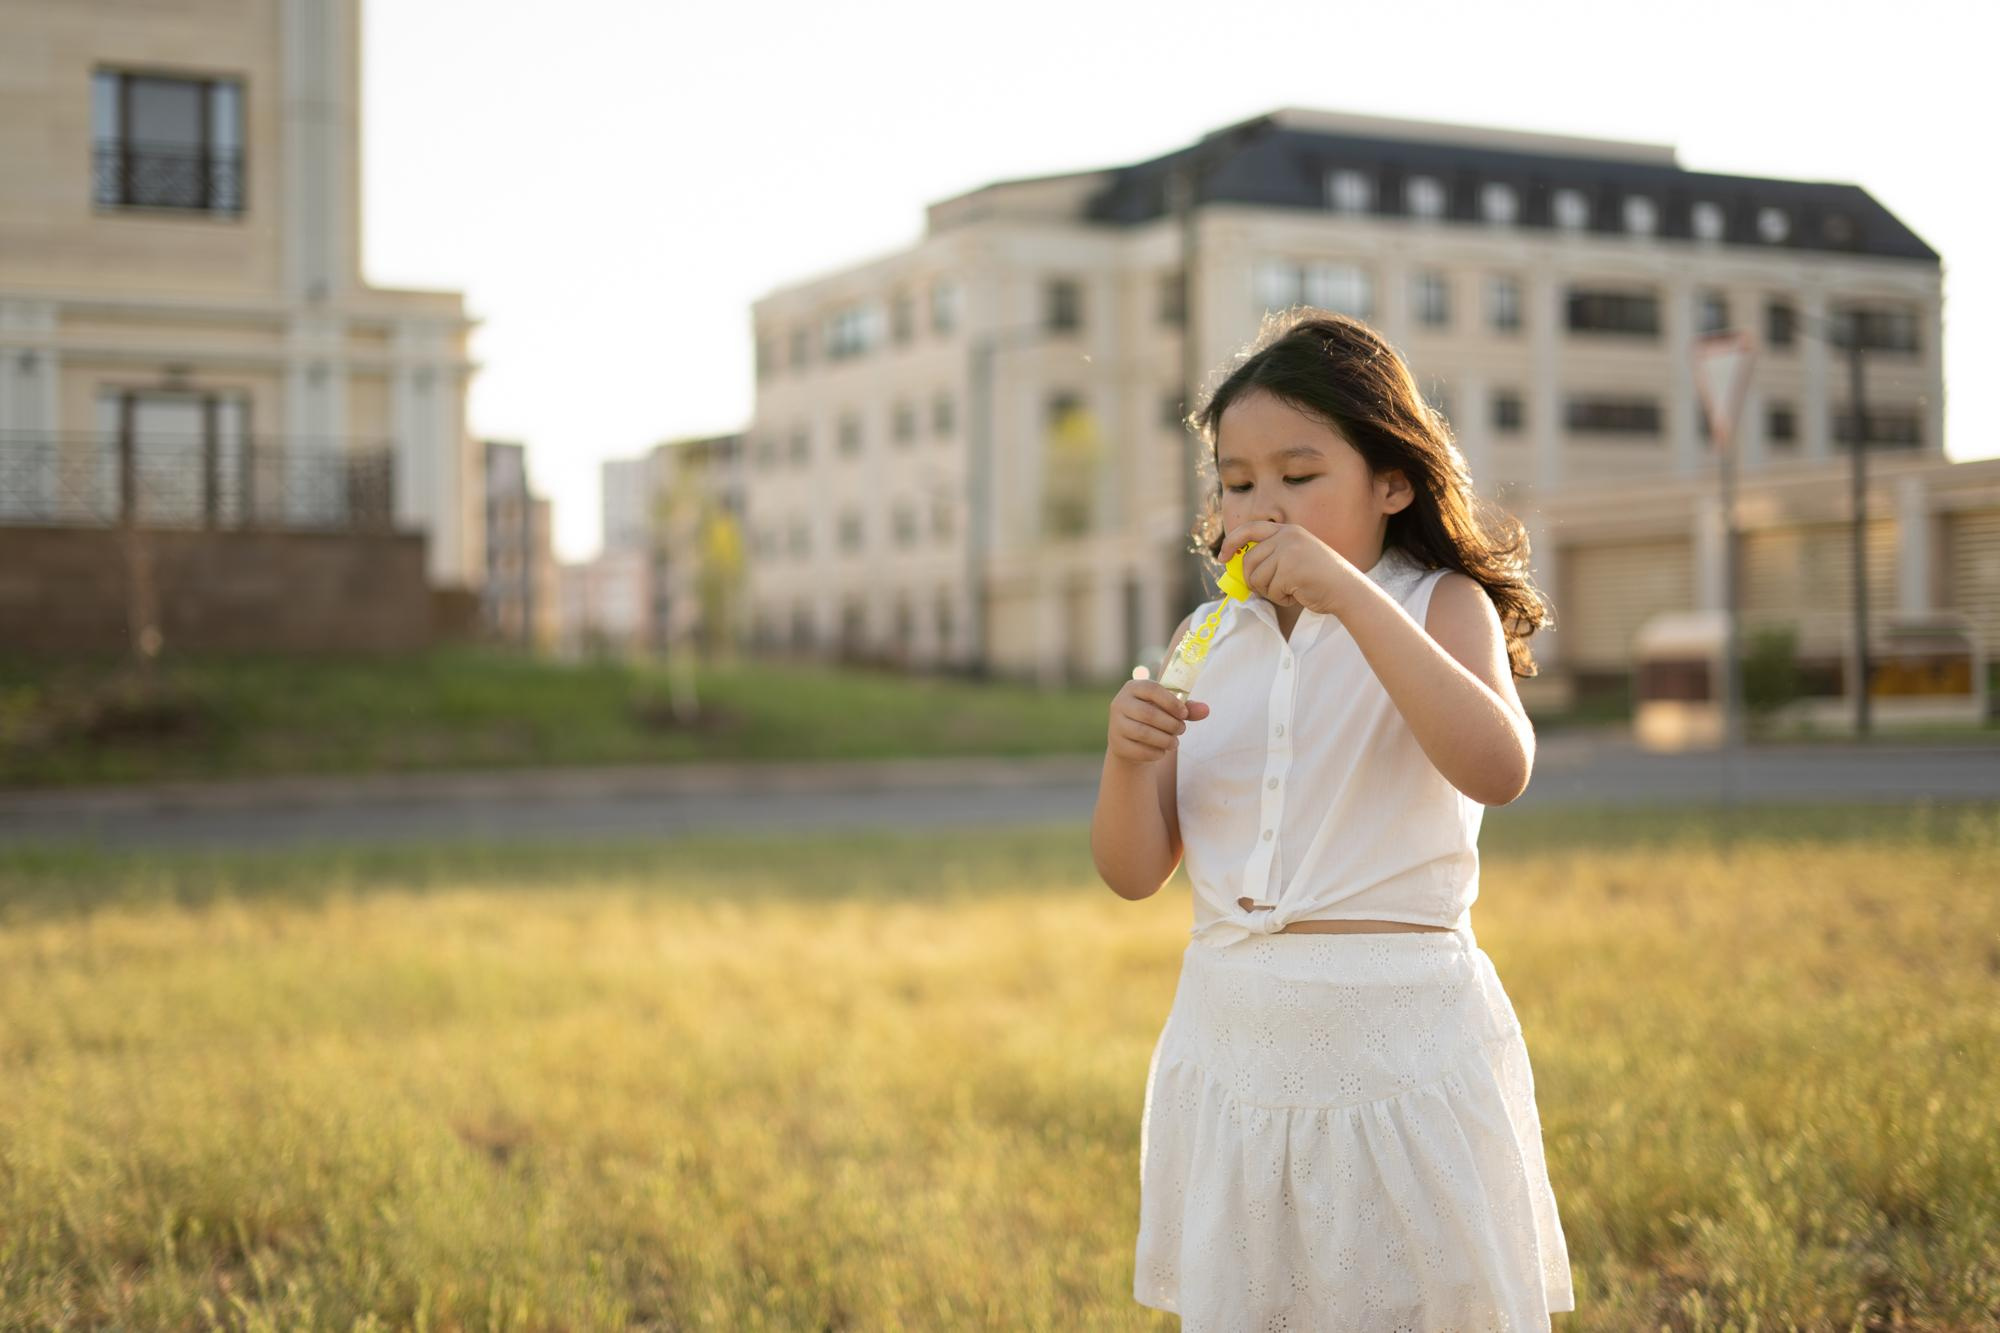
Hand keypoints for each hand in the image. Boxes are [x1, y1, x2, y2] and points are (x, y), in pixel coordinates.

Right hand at [1107, 679, 1210, 765]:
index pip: (1152, 689)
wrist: (1131, 739)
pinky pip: (1139, 750)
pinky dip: (1156, 753)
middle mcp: (1120, 703)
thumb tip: (1206, 710)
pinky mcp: (1116, 743)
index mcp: (1133, 687)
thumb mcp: (1170, 709)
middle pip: (1149, 714)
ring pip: (1144, 733)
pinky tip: (1162, 751)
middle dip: (1171, 724)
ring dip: (1165, 740)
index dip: (1171, 702)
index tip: (1184, 714)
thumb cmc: (1154, 718)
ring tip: (1174, 742)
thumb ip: (1187, 708)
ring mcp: (1115, 724)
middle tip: (1182, 729)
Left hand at [1222, 521, 1364, 616]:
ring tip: (1291, 590)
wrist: (1346, 589)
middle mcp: (1287, 536)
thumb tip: (1236, 567)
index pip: (1250, 528)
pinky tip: (1297, 594)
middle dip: (1252, 579)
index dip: (1232, 542)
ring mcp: (1288, 551)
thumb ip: (1272, 555)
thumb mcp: (1295, 556)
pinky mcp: (1290, 570)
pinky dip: (1281, 598)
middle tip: (1268, 589)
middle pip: (1249, 560)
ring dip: (1270, 591)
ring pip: (1256, 577)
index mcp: (1288, 530)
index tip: (1223, 557)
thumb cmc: (1320, 579)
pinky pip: (1270, 590)